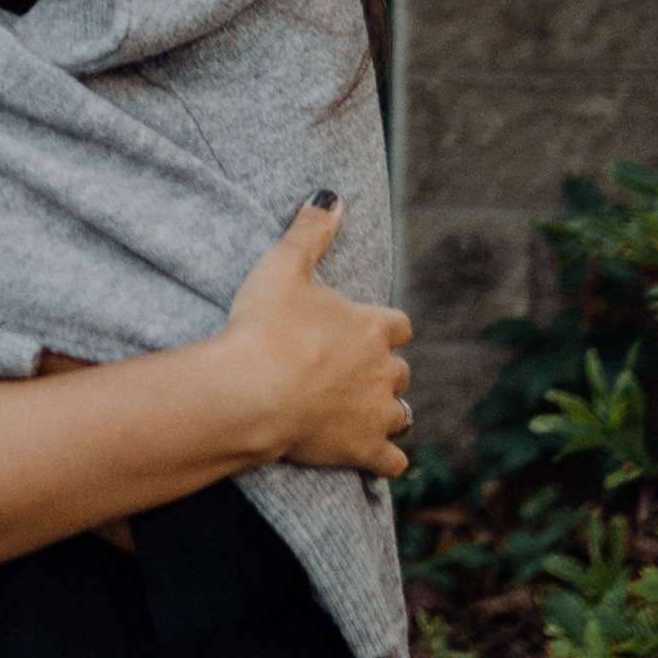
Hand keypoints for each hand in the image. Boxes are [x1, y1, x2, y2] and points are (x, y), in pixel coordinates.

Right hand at [219, 193, 413, 475]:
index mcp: (371, 327)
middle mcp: (383, 371)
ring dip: (390, 413)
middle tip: (358, 372)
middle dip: (385, 372)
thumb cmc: (267, 325)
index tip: (369, 330)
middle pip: (401, 372)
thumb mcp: (283, 265)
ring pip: (402, 415)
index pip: (398, 326)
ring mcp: (375, 414)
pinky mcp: (362, 450)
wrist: (254, 390)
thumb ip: (311, 231)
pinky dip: (387, 460)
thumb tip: (332, 195)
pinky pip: (393, 462)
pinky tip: (378, 459)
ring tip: (368, 412)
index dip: (385, 328)